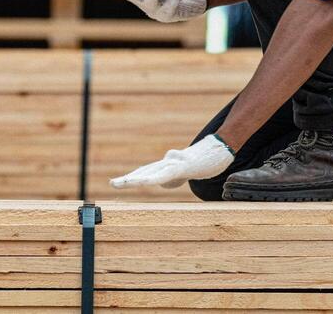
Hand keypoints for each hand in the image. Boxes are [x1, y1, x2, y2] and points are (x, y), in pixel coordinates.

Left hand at [110, 135, 233, 188]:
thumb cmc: (203, 161)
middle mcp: (168, 161)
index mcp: (167, 165)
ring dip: (138, 178)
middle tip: (112, 183)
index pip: (145, 171)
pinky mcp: (185, 165)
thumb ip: (172, 177)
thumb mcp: (186, 173)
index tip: (116, 183)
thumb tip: (161, 182)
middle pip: (145, 170)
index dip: (131, 177)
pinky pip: (168, 173)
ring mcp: (176, 162)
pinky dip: (156, 178)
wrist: (220, 148)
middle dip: (128, 178)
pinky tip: (147, 182)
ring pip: (154, 171)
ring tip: (125, 183)